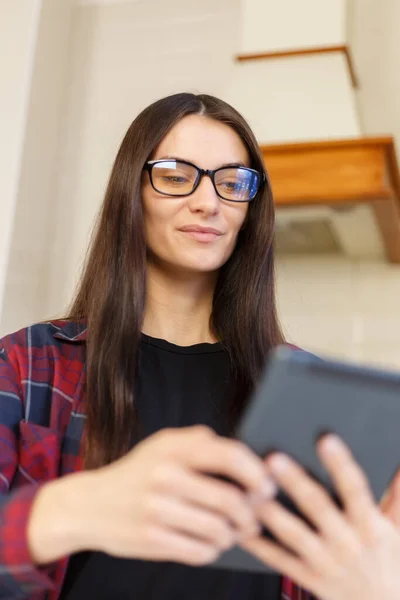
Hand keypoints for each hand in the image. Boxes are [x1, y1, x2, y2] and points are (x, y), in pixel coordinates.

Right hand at [82, 425, 271, 565]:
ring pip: (219, 530)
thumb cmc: (137, 472)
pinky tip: (210, 543)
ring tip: (232, 532)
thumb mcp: (163, 444)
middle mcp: (165, 476)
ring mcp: (157, 510)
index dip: (257, 473)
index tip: (267, 486)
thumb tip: (246, 455)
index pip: (230, 455)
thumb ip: (200, 441)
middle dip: (250, 514)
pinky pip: (200, 552)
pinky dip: (213, 550)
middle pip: (230, 499)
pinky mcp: (151, 540)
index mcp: (173, 448)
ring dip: (233, 535)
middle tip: (254, 519)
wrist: (91, 504)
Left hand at [240, 435, 399, 599]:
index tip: (326, 439)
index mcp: (371, 527)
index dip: (341, 464)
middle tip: (274, 459)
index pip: (356, 489)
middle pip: (318, 507)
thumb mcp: (398, 526)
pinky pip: (280, 560)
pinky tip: (241, 528)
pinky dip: (259, 545)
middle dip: (296, 482)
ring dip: (272, 513)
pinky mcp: (309, 578)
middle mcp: (348, 543)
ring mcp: (326, 563)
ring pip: (295, 535)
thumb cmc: (389, 562)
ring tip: (251, 492)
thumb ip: (397, 492)